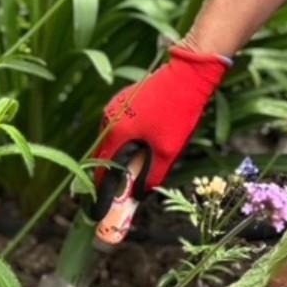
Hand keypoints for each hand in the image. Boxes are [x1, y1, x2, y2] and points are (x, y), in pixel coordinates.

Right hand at [89, 46, 229, 215]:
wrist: (187, 74)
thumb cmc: (178, 112)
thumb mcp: (168, 150)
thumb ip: (151, 175)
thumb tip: (140, 194)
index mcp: (116, 133)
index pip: (102, 171)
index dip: (101, 194)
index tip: (99, 212)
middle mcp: (109, 119)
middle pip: (104, 157)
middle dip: (111, 177)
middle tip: (118, 195)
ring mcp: (115, 107)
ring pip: (112, 141)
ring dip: (119, 157)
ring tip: (133, 171)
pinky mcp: (124, 100)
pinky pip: (118, 127)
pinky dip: (125, 141)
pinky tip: (141, 146)